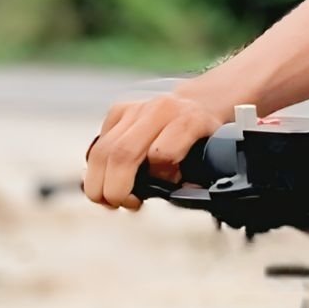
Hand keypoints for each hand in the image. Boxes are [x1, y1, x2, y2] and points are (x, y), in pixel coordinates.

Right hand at [82, 81, 233, 210]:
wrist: (195, 103)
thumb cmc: (202, 136)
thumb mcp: (211, 155)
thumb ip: (197, 177)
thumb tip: (179, 195)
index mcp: (188, 121)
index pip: (161, 154)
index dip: (157, 179)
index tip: (161, 188)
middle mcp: (159, 111)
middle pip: (122, 154)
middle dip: (114, 189)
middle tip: (119, 203)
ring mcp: (136, 109)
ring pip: (103, 149)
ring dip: (97, 182)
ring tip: (107, 199)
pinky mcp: (119, 110)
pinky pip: (99, 144)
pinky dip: (97, 167)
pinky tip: (106, 180)